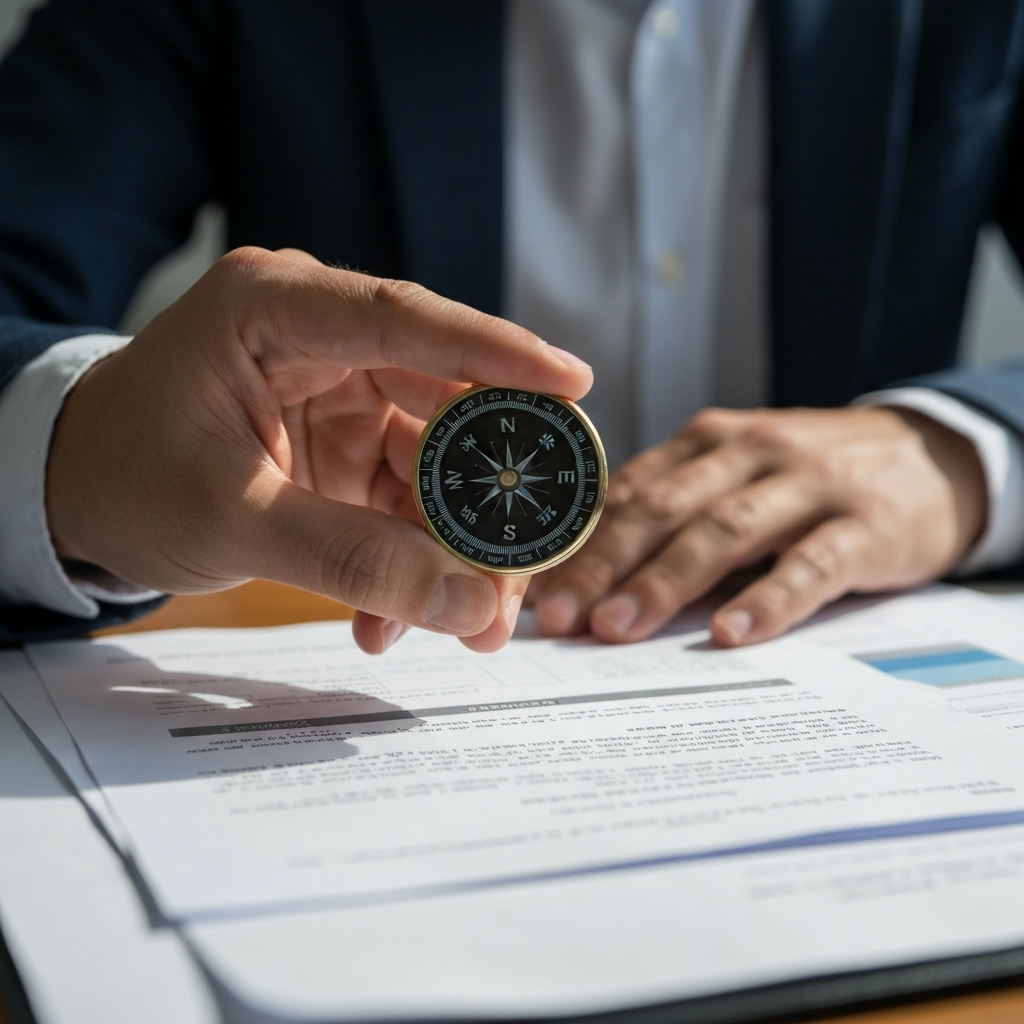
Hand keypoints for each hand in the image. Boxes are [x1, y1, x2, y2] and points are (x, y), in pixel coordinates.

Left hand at [46, 247, 590, 653]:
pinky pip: (407, 501)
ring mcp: (342, 393)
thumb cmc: (126, 476)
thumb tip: (471, 605)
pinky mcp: (349, 443)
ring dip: (456, 548)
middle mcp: (323, 340)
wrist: (76, 494)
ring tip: (474, 625)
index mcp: (276, 310)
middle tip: (522, 570)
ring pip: (438, 463)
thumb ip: (351, 559)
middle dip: (487, 495)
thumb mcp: (232, 520)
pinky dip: (414, 561)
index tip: (573, 384)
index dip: (496, 353)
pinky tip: (397, 618)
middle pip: (444, 402)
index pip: (404, 319)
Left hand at [530, 406, 985, 645]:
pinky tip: (732, 636)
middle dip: (605, 563)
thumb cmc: (810, 477)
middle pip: (664, 508)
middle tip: (562, 618)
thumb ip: (678, 516)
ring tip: (620, 628)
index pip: (629, 490)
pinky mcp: (866, 524)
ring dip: (667, 581)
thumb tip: (596, 582)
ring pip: (725, 530)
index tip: (537, 593)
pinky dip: (768, 599)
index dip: (579, 542)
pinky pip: (811, 563)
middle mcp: (750, 452)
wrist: (931, 455)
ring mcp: (809, 484)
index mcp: (708, 442)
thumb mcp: (739, 476)